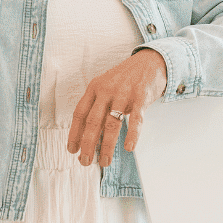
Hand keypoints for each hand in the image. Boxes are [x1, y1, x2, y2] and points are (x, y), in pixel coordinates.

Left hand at [66, 48, 167, 166]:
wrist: (150, 61)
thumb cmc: (127, 78)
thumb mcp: (107, 86)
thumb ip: (98, 105)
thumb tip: (89, 135)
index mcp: (95, 88)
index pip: (80, 113)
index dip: (74, 133)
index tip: (72, 150)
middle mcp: (107, 90)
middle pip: (93, 121)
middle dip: (87, 144)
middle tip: (85, 162)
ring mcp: (124, 93)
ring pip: (112, 124)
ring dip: (107, 145)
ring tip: (105, 161)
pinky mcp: (141, 96)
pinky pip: (136, 119)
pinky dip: (132, 134)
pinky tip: (129, 147)